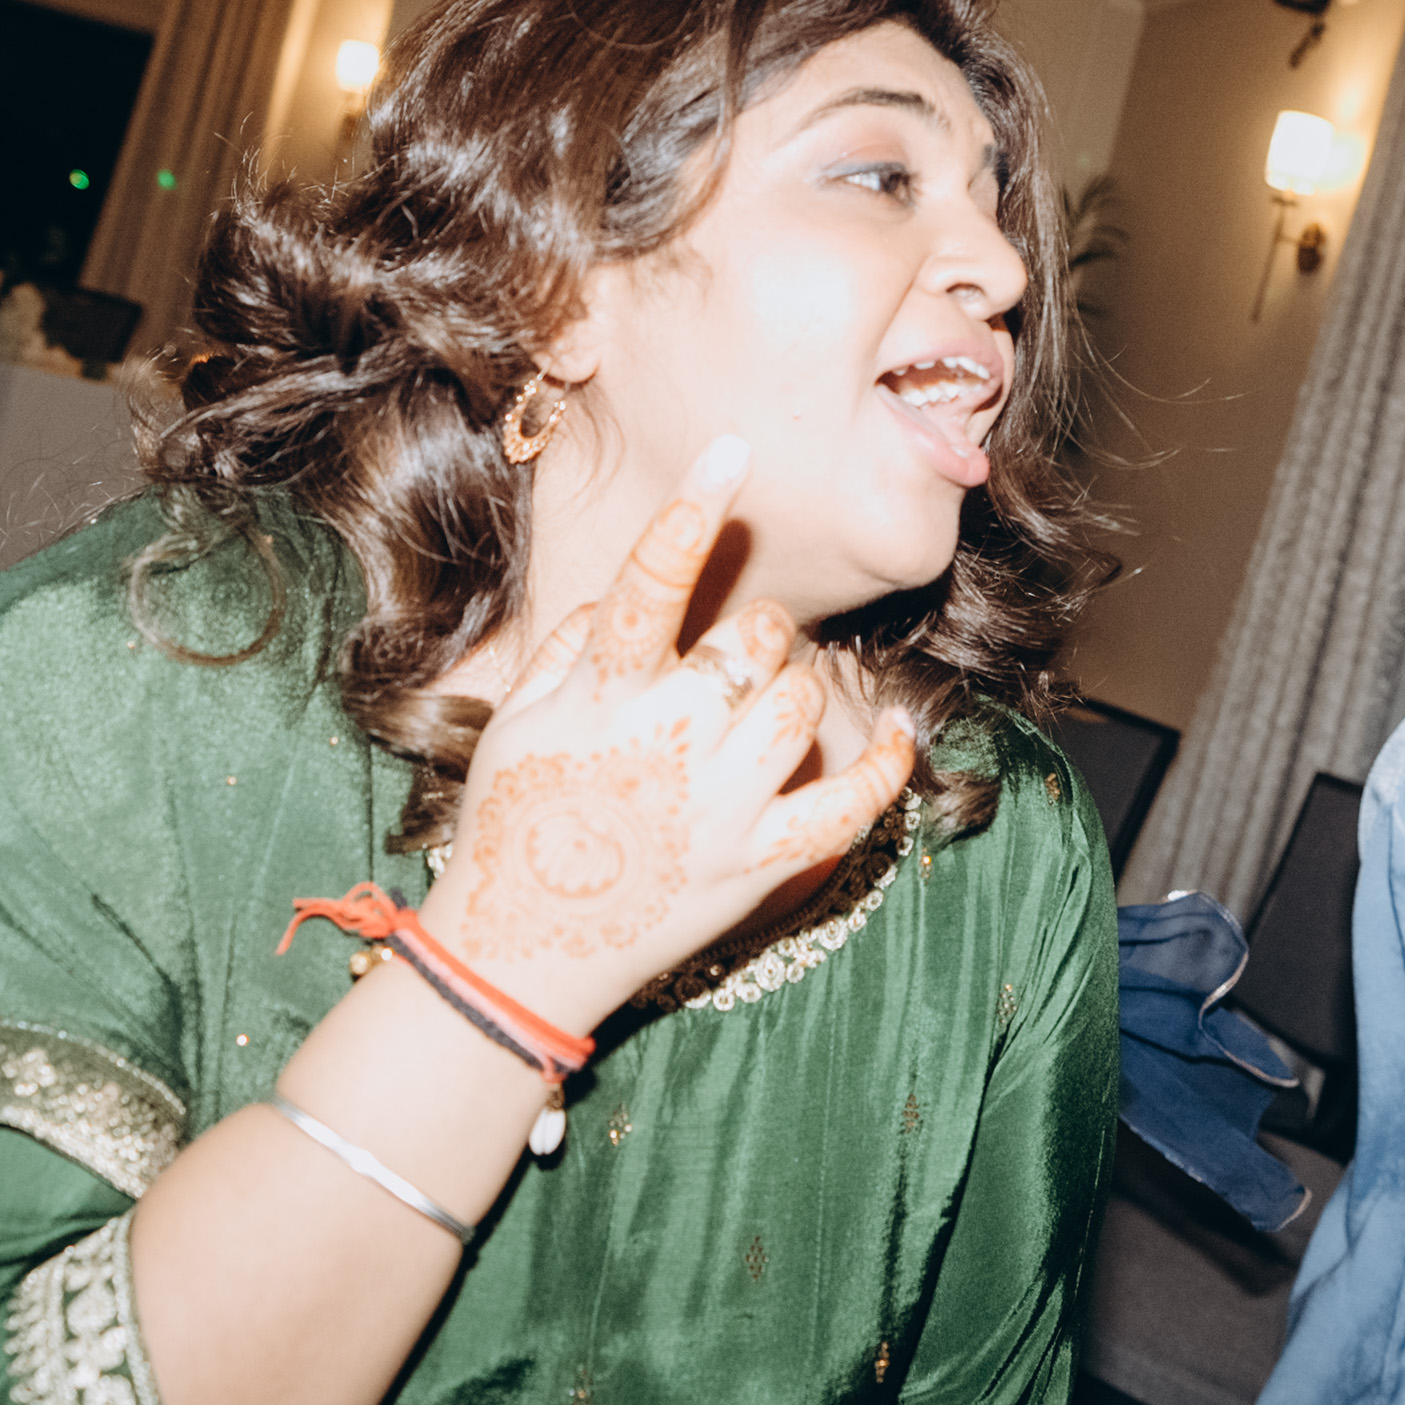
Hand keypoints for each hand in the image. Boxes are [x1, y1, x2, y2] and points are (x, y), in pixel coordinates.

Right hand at [420, 437, 916, 1036]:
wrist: (520, 955)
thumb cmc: (509, 824)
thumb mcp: (517, 720)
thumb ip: (573, 645)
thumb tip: (626, 596)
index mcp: (601, 700)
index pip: (650, 583)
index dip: (691, 512)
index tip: (730, 450)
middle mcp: (667, 745)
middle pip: (753, 642)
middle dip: (754, 633)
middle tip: (726, 660)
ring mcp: (721, 809)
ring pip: (797, 706)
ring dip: (787, 691)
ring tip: (754, 712)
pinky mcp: (760, 866)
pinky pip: (846, 809)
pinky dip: (882, 770)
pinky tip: (895, 735)